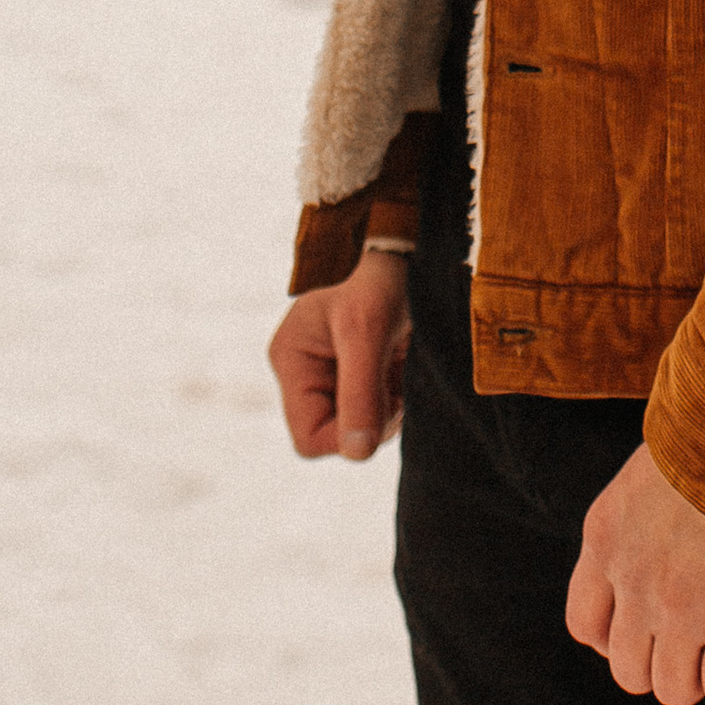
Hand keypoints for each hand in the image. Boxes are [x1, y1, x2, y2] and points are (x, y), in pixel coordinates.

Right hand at [268, 243, 412, 459]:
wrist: (412, 250)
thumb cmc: (383, 279)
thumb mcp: (369, 331)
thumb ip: (360, 392)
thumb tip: (358, 454)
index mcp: (291, 359)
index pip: (309, 438)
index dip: (347, 435)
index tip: (384, 403)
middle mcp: (305, 372)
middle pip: (335, 435)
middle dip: (372, 418)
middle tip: (398, 381)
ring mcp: (330, 375)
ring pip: (360, 428)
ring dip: (389, 408)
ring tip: (401, 366)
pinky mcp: (357, 375)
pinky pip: (376, 412)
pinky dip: (396, 399)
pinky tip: (403, 368)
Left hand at [567, 443, 704, 704]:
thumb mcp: (653, 467)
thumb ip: (645, 514)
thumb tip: (675, 534)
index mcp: (605, 537)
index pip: (585, 624)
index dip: (620, 636)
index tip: (657, 618)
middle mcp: (632, 581)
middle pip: (629, 671)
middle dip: (668, 658)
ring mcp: (679, 606)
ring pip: (674, 689)